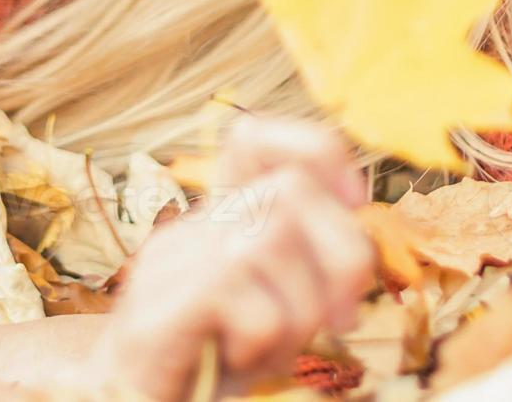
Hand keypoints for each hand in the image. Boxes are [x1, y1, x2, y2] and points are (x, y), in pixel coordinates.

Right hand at [81, 114, 376, 399]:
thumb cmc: (210, 371)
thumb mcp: (276, 313)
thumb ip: (309, 274)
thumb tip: (359, 250)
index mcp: (218, 223)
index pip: (253, 139)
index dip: (318, 153)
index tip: (353, 203)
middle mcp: (190, 232)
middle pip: (290, 188)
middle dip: (342, 254)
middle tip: (338, 320)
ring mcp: (166, 269)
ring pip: (271, 235)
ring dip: (303, 305)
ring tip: (280, 347)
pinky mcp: (152, 316)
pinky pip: (235, 286)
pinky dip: (264, 334)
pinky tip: (242, 359)